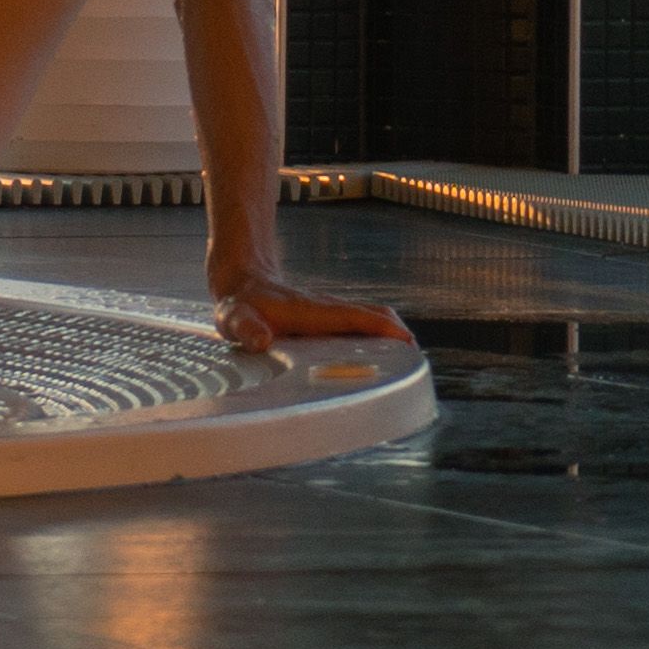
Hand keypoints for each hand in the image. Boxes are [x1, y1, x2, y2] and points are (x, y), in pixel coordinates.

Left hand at [214, 270, 412, 355]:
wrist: (240, 280)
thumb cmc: (239, 305)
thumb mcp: (234, 318)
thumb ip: (245, 328)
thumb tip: (261, 341)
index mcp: (312, 312)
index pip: (357, 318)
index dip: (385, 330)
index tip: (408, 346)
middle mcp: (327, 310)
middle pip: (375, 316)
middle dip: (399, 337)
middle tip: (414, 368)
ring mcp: (329, 312)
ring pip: (371, 319)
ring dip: (391, 338)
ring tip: (405, 368)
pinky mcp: (328, 318)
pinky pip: (361, 324)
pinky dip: (378, 337)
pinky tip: (378, 359)